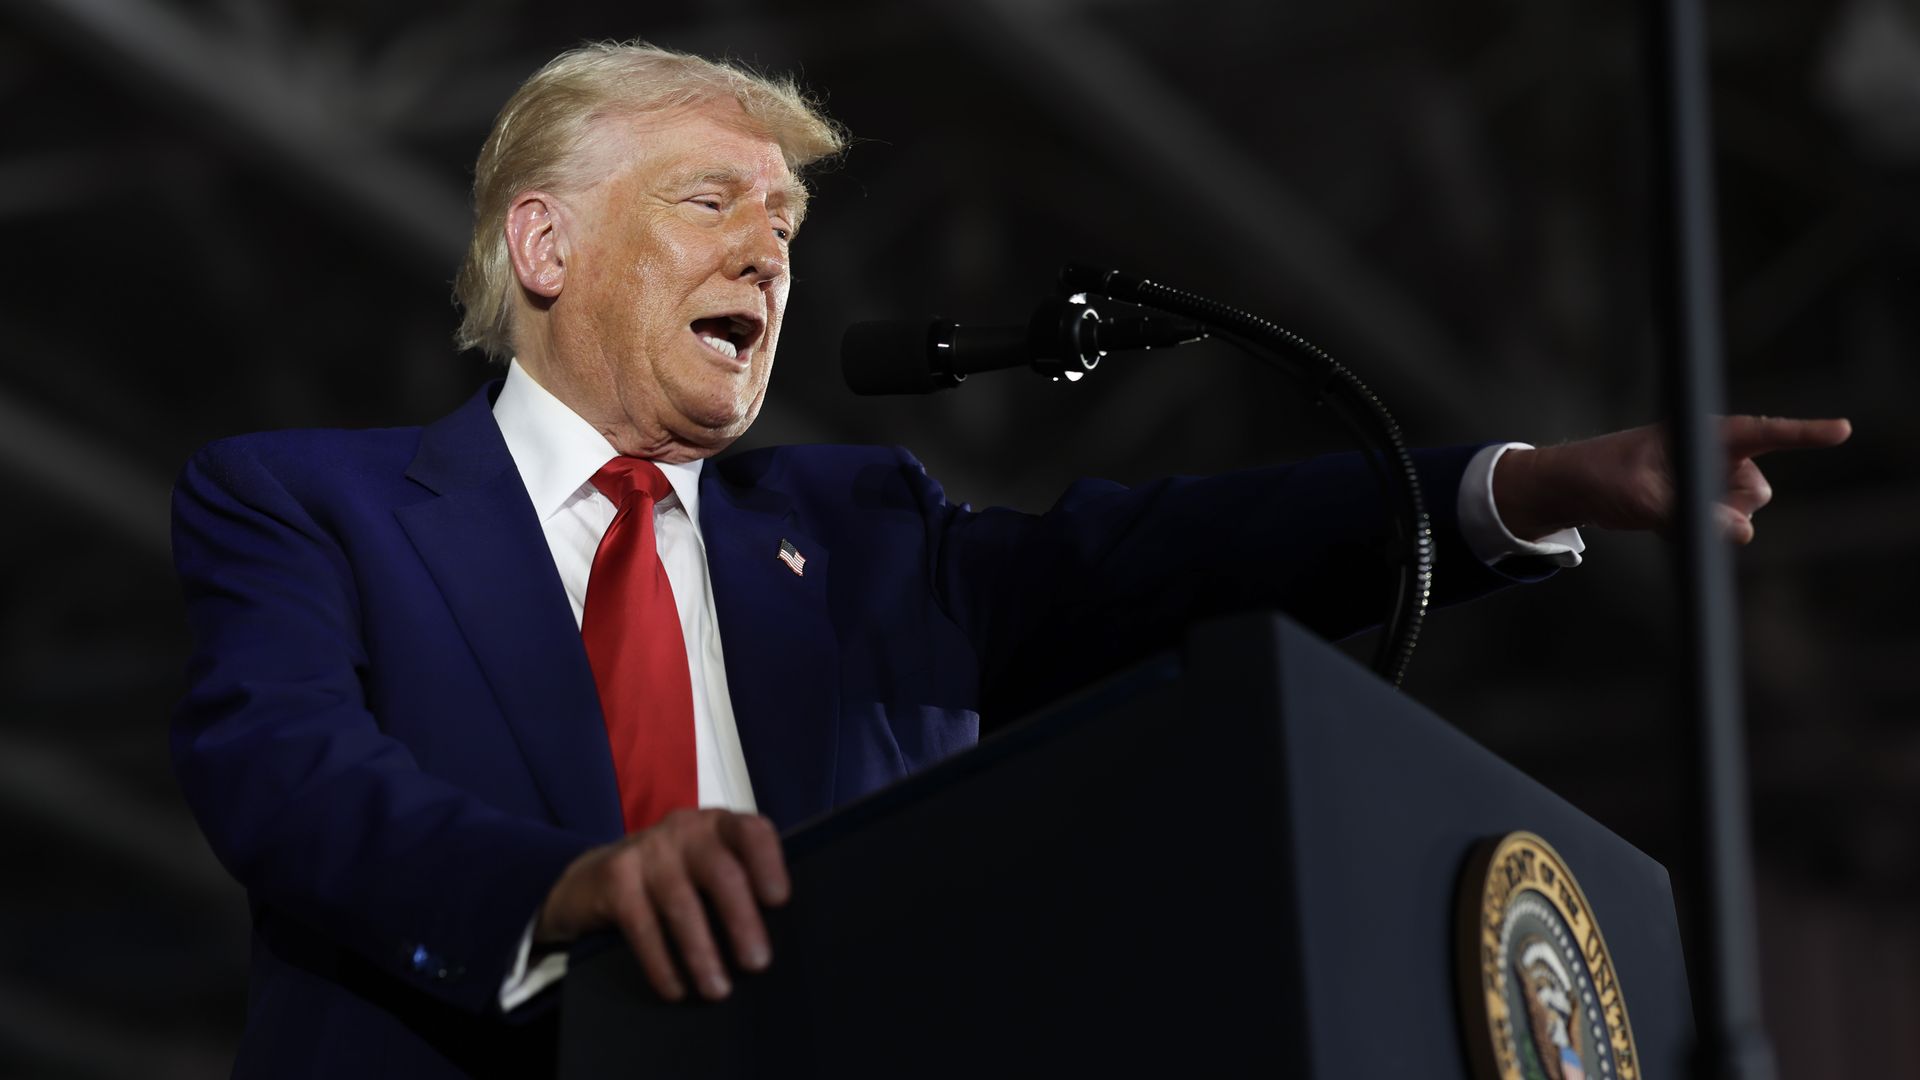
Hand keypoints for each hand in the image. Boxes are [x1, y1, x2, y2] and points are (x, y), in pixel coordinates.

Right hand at [534, 809, 789, 1000]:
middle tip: (757, 964)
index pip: (751, 832)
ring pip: (682, 904)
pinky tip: (676, 990)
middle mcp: (686, 829)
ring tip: (718, 990)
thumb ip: (740, 882)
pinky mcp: (616, 877)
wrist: (596, 876)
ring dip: (702, 953)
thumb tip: (784, 936)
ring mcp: (648, 850)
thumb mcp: (707, 867)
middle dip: (741, 920)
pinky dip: (661, 963)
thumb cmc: (674, 878)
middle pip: (721, 872)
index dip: (768, 863)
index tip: (779, 901)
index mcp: (719, 825)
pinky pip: (643, 926)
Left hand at [1492, 416, 1851, 544]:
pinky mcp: (1702, 502)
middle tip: (1675, 501)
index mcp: (1704, 434)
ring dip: (1712, 522)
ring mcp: (1712, 479)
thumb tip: (1742, 533)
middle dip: (1731, 507)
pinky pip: (1721, 527)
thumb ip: (1695, 515)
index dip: (1804, 433)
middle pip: (1757, 492)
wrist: (1574, 488)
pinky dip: (1696, 531)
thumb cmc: (1603, 477)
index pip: (1764, 432)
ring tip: (1661, 508)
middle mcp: (1716, 454)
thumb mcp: (1644, 499)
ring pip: (1743, 514)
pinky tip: (1661, 521)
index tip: (1842, 430)